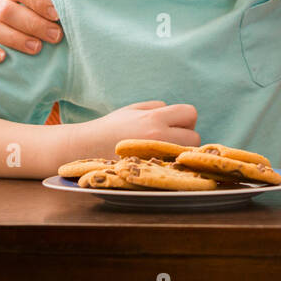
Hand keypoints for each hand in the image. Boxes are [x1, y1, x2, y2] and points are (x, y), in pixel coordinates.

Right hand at [72, 100, 200, 158]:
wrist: (85, 149)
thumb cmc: (110, 127)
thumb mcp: (133, 109)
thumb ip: (157, 107)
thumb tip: (178, 114)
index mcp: (154, 119)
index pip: (190, 114)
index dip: (183, 118)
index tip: (172, 123)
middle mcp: (159, 138)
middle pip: (194, 137)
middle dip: (184, 136)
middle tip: (166, 138)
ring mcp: (156, 158)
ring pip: (186, 155)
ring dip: (179, 152)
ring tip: (160, 151)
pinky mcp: (151, 173)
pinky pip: (174, 168)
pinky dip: (170, 165)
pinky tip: (158, 162)